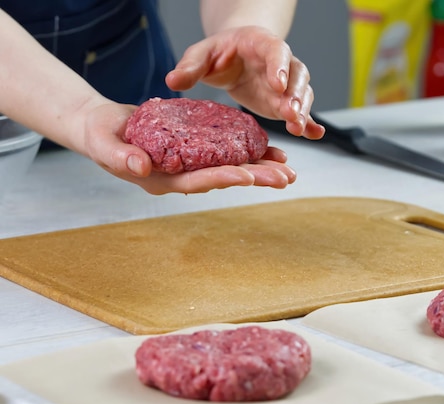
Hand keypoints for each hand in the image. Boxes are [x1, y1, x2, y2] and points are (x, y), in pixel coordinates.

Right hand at [79, 103, 296, 194]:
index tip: (248, 176)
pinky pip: (224, 152)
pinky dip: (247, 151)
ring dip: (259, 168)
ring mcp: (189, 164)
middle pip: (222, 178)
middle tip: (286, 178)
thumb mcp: (103, 145)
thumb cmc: (99, 136)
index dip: (222, 177)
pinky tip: (269, 151)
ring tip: (288, 169)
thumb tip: (141, 168)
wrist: (102, 127)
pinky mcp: (195, 150)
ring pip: (229, 167)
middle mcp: (181, 176)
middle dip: (255, 178)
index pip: (197, 181)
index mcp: (162, 179)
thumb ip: (120, 157)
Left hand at [165, 26, 324, 139]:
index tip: (277, 83)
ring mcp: (286, 84)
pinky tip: (316, 134)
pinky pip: (303, 111)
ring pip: (302, 94)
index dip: (279, 66)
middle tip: (290, 113)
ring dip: (302, 111)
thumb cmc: (219, 52)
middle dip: (295, 94)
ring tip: (297, 128)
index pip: (276, 51)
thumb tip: (172, 81)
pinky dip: (311, 123)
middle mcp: (281, 63)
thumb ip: (190, 66)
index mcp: (261, 44)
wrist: (234, 57)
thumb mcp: (201, 54)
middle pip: (296, 75)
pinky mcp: (286, 102)